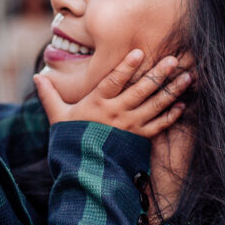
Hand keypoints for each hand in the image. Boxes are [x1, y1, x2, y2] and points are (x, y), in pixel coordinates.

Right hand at [33, 50, 191, 137]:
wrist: (82, 172)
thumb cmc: (70, 141)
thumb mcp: (57, 117)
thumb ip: (50, 95)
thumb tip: (37, 76)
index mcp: (96, 104)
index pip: (113, 81)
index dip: (126, 66)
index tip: (139, 52)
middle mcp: (116, 113)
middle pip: (140, 90)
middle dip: (158, 73)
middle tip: (174, 59)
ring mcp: (130, 126)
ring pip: (154, 105)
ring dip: (172, 91)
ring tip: (187, 77)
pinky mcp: (139, 139)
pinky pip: (158, 126)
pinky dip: (171, 116)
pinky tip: (181, 105)